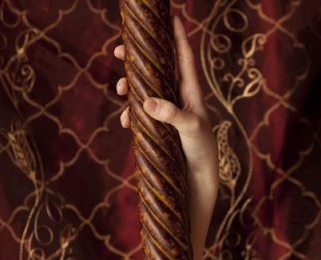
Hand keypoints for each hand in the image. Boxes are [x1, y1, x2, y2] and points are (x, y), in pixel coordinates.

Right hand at [114, 15, 217, 250]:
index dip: (177, 36)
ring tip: (119, 91)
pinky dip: (130, 114)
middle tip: (119, 51)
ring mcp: (168, 113)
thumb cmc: (202, 152)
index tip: (171, 16)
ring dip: (129, 87)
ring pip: (144, 90)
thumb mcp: (190, 130)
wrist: (198, 182)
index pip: (184, 58)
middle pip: (156, 69)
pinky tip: (125, 123)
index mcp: (191, 93)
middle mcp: (179, 99)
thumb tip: (146, 101)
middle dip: (137, 59)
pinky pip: (140, 113)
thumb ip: (171, 114)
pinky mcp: (159, 129)